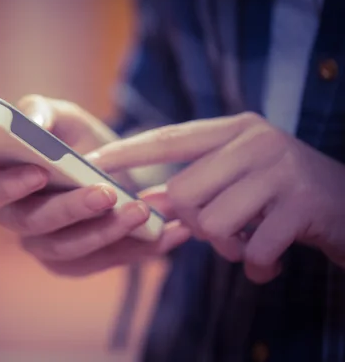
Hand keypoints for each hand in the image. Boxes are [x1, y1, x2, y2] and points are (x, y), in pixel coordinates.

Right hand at [0, 95, 190, 275]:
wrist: (117, 171)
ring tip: (143, 211)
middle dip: (71, 209)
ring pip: (68, 249)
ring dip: (106, 231)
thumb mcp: (67, 118)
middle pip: (32, 224)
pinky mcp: (78, 264)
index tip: (41, 172)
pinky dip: (136, 249)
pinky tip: (167, 233)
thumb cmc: (81, 141)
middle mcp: (18, 219)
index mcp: (3, 180)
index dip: (9, 186)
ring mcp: (46, 247)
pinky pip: (104, 262)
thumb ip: (43, 110)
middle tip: (107, 192)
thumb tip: (32, 123)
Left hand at [87, 112, 344, 282]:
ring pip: (212, 222)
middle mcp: (256, 141)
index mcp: (236, 129)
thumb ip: (199, 182)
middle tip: (222, 231)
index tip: (94, 161)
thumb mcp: (242, 177)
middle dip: (193, 223)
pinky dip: (256, 267)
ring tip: (249, 243)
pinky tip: (269, 263)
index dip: (129, 151)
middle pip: (183, 191)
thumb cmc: (285, 194)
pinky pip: (251, 250)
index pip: (169, 138)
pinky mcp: (303, 205)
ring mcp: (281, 170)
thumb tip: (149, 198)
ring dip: (226, 247)